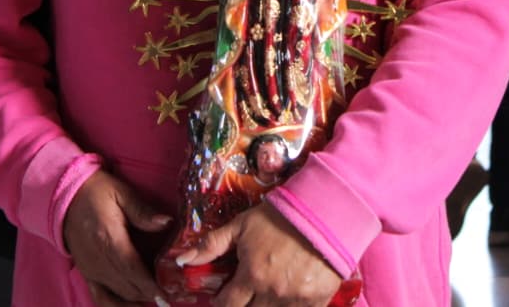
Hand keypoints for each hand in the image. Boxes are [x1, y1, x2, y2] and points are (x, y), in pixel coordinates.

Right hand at [62, 171, 172, 305]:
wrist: (65, 198)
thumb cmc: (96, 193)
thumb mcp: (122, 194)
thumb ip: (143, 211)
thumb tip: (167, 222)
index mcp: (109, 239)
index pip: (133, 269)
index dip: (150, 285)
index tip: (167, 294)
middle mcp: (99, 260)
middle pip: (128, 287)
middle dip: (150, 294)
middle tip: (172, 295)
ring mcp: (91, 271)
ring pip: (118, 296)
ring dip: (138, 300)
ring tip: (157, 300)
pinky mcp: (87, 274)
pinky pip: (102, 298)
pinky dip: (117, 306)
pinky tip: (133, 306)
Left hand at [177, 203, 342, 306]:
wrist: (325, 211)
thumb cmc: (280, 217)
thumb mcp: (242, 225)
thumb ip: (212, 244)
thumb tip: (182, 260)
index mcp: (252, 275)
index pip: (228, 304)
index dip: (222, 302)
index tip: (223, 296)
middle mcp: (272, 292)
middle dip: (244, 305)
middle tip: (245, 294)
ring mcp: (296, 300)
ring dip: (265, 306)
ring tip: (264, 294)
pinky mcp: (318, 301)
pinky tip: (286, 297)